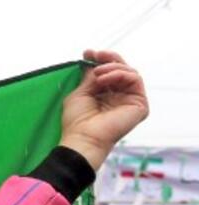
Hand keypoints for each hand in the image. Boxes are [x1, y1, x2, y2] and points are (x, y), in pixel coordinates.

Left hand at [60, 50, 148, 171]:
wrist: (82, 138)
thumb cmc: (77, 122)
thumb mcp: (80, 93)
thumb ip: (89, 78)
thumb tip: (92, 62)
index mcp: (107, 95)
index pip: (109, 72)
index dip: (101, 60)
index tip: (88, 53)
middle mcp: (121, 97)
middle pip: (122, 69)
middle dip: (109, 59)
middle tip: (96, 55)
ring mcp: (131, 100)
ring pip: (129, 72)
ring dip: (112, 67)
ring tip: (97, 74)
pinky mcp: (140, 105)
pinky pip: (135, 79)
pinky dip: (119, 74)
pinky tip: (103, 79)